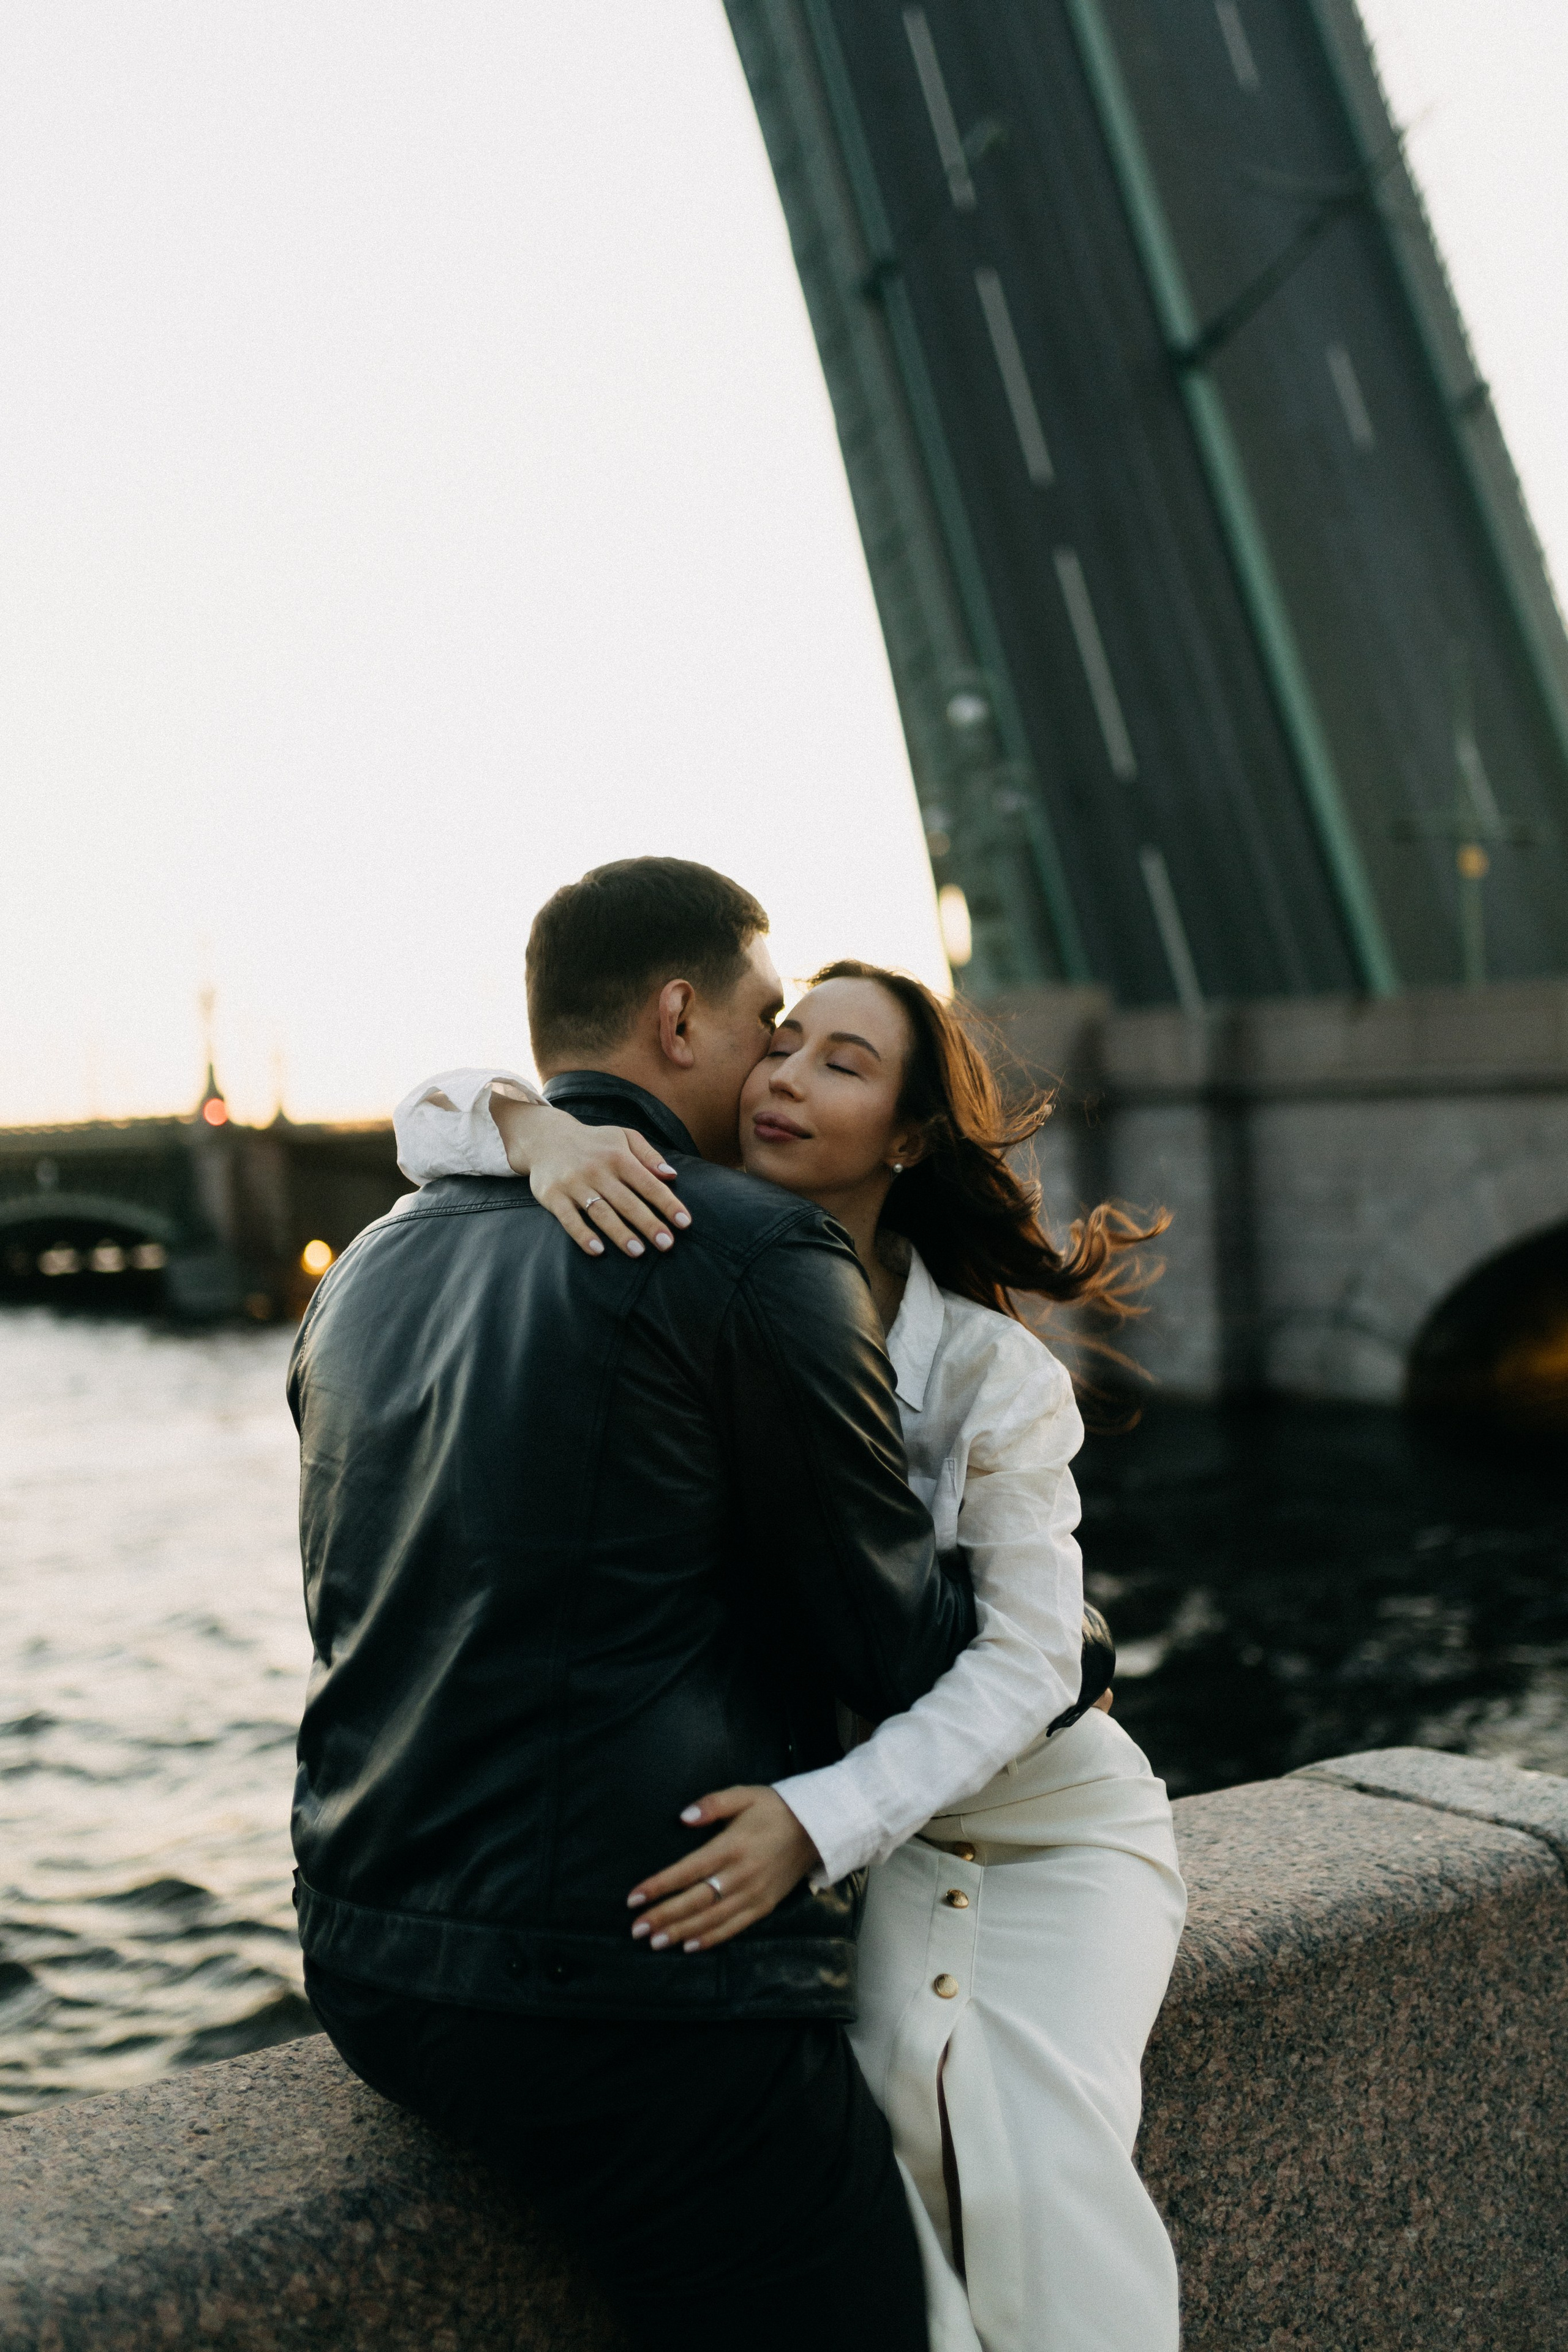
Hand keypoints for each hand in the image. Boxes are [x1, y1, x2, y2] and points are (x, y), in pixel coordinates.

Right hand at [489, 1096, 691, 1258]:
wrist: (546, 1138)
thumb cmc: (594, 1142)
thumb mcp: (623, 1137)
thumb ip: (649, 1155)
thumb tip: (671, 1175)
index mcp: (618, 1156)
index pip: (648, 1183)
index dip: (667, 1203)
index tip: (684, 1222)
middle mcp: (597, 1170)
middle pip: (627, 1202)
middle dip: (648, 1223)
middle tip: (667, 1244)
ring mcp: (574, 1184)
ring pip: (601, 1212)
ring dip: (620, 1233)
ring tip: (638, 1251)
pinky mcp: (553, 1196)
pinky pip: (569, 1219)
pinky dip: (583, 1235)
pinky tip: (598, 1250)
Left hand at [627, 1787, 820, 1953]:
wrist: (818, 1829)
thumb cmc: (775, 1808)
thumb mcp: (744, 1794)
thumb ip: (712, 1803)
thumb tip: (683, 1816)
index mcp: (733, 1846)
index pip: (688, 1870)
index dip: (659, 1885)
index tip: (633, 1897)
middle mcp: (742, 1874)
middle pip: (696, 1900)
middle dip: (663, 1916)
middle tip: (636, 1929)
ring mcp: (754, 1894)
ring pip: (712, 1919)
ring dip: (681, 1932)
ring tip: (654, 1943)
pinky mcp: (765, 1906)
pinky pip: (734, 1927)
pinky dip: (711, 1939)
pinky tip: (690, 1946)